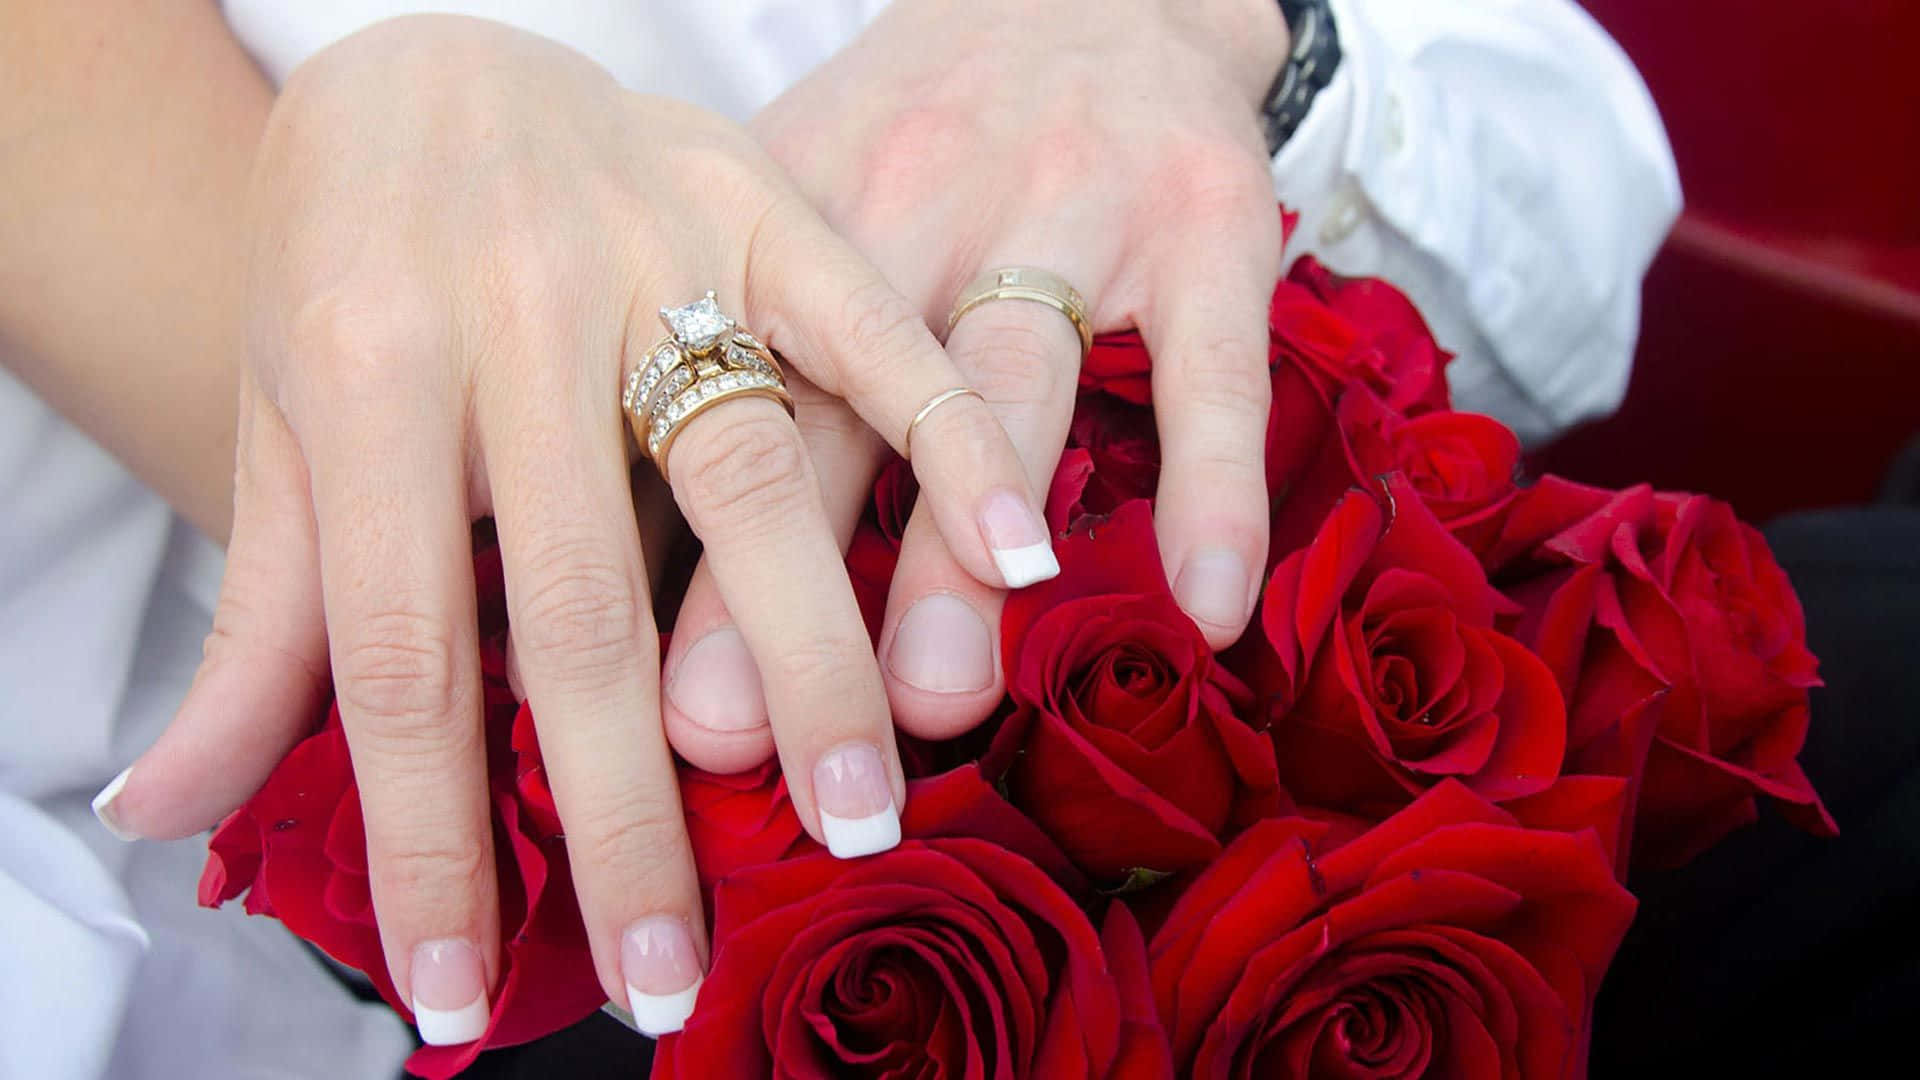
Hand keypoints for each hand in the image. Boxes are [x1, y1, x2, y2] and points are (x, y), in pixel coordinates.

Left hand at [94, 15, 1045, 1040]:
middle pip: (579, 599)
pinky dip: (946, 440)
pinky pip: (871, 328)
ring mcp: (652, 247)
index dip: (429, 839)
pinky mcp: (765, 201)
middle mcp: (509, 308)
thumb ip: (258, 624)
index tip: (461, 992)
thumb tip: (165, 808)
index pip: (400, 652)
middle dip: (627, 804)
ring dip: (809, 662)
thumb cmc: (344, 262)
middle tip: (672, 963)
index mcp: (361, 368)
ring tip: (854, 814)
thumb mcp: (276, 427)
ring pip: (743, 477)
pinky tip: (1013, 558)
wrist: (423, 56)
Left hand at [663, 0, 1290, 768]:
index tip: (647, 697)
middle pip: (838, 408)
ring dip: (967, 550)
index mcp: (798, 211)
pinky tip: (1204, 606)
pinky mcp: (1206, 220)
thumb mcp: (800, 192)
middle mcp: (918, 203)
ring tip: (937, 698)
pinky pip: (1211, 368)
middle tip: (737, 728)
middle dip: (784, 579)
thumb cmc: (920, 127)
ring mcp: (1069, 208)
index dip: (682, 549)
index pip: (723, 393)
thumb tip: (609, 541)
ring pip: (1006, 388)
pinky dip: (1211, 486)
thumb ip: (724, 336)